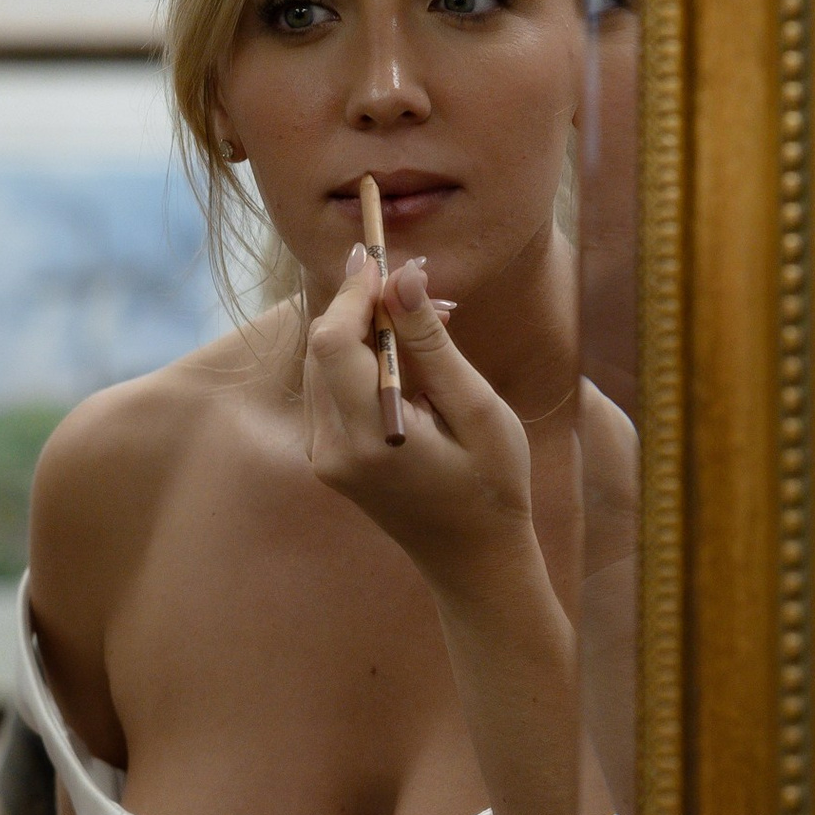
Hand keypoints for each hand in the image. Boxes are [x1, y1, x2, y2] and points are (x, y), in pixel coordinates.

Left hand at [304, 249, 543, 588]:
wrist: (473, 558)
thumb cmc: (492, 484)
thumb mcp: (476, 409)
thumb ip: (433, 342)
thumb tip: (403, 274)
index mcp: (370, 440)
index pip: (333, 342)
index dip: (352, 292)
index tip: (381, 257)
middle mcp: (332, 449)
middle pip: (322, 346)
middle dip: (363, 305)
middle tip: (419, 285)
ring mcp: (322, 455)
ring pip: (322, 361)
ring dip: (364, 328)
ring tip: (427, 319)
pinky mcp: (324, 455)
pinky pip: (328, 385)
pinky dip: (360, 358)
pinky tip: (408, 356)